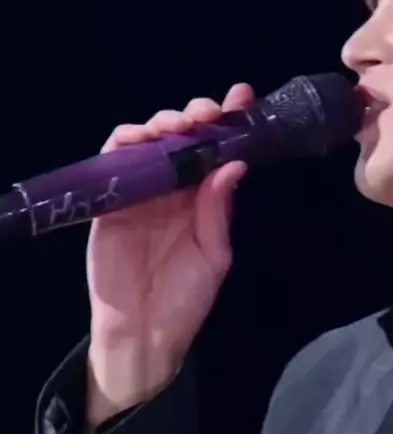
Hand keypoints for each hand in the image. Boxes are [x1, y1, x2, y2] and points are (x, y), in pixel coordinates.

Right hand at [85, 83, 253, 426]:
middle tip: (209, 113)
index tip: (243, 98)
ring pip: (147, 141)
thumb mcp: (213, 255)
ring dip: (162, 123)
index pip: (215, 149)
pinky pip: (112, 162)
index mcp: (201, 197)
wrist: (145, 334)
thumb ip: (218, 210)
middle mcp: (171, 187)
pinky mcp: (109, 202)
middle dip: (196, 115)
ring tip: (180, 123)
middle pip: (181, 136)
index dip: (228, 121)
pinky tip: (142, 137)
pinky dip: (125, 141)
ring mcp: (139, 191)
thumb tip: (234, 163)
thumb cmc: (185, 299)